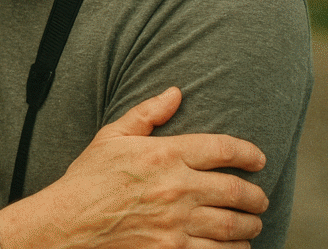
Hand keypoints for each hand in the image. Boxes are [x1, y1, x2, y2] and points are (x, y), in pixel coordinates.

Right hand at [0, 87, 268, 248]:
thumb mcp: (112, 136)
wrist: (68, 224)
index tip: (258, 159)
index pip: (221, 148)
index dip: (247, 153)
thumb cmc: (88, 178)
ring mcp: (176, 223)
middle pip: (234, 190)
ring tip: (252, 223)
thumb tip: (176, 92)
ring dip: (249, 225)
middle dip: (255, 196)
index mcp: (164, 154)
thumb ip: (147, 113)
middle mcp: (176, 188)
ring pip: (232, 225)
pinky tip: (237, 246)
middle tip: (260, 198)